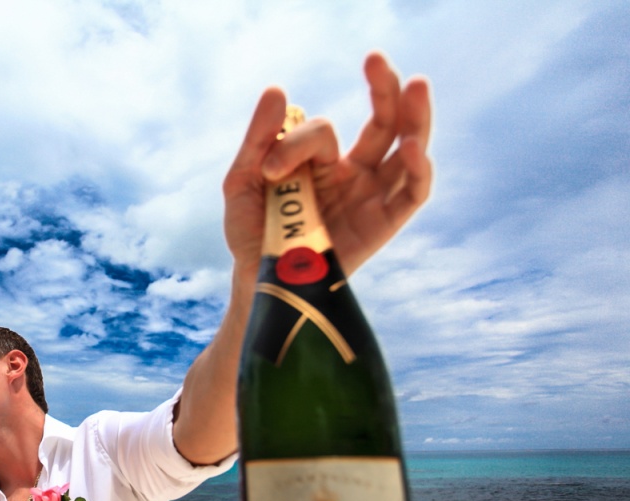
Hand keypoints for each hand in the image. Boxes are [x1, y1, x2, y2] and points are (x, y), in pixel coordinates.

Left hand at [223, 52, 431, 279]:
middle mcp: (352, 172)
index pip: (321, 133)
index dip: (297, 143)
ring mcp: (370, 196)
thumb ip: (260, 139)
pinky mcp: (383, 225)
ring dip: (416, 118)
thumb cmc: (251, 231)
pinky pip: (412, 194)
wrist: (257, 280)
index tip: (269, 169)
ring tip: (416, 87)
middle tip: (375, 59)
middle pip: (384, 122)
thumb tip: (279, 90)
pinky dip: (418, 171)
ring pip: (407, 148)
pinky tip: (413, 148)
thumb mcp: (243, 180)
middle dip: (385, 88)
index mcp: (321, 159)